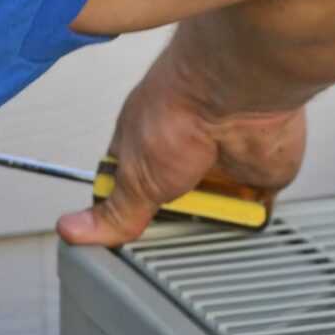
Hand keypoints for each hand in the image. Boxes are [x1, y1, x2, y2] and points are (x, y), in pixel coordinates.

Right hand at [57, 44, 306, 245]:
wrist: (232, 96)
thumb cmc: (178, 112)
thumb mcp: (134, 178)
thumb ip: (114, 213)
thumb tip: (75, 230)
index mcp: (145, 149)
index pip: (131, 193)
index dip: (133, 216)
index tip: (130, 238)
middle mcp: (185, 155)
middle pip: (176, 207)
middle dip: (177, 222)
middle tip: (176, 229)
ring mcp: (222, 165)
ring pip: (216, 211)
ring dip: (215, 220)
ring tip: (208, 219)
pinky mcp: (258, 173)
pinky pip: (258, 208)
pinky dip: (253, 217)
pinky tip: (243, 217)